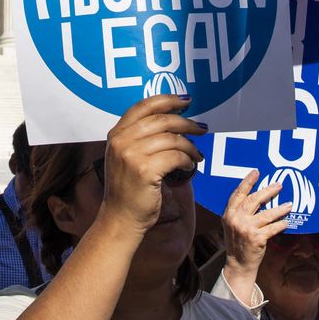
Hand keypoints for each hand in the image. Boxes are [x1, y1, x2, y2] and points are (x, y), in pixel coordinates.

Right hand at [97, 93, 204, 236]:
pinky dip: (187, 160)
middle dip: (186, 123)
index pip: (143, 106)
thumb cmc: (128, 189)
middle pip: (162, 121)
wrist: (120, 219)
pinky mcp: (144, 170)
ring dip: (190, 146)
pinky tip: (190, 166)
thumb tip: (174, 120)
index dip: (167, 100)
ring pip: (172, 139)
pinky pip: (175, 156)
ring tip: (197, 154)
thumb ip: (140, 138)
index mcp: (116, 134)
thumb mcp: (126, 157)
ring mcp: (131, 155)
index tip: (186, 102)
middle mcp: (121, 141)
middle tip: (202, 128)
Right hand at [221, 169, 291, 288]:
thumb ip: (239, 211)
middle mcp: (236, 220)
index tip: (256, 172)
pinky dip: (280, 224)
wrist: (238, 264)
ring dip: (279, 209)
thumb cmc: (238, 242)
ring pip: (266, 214)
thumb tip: (257, 195)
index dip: (247, 182)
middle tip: (279, 185)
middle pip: (254, 200)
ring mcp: (246, 229)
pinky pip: (272, 228)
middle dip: (268, 191)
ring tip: (289, 204)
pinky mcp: (256, 239)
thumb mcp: (232, 224)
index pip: (238, 194)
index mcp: (228, 214)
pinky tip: (286, 222)